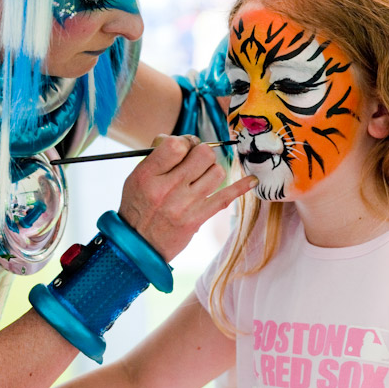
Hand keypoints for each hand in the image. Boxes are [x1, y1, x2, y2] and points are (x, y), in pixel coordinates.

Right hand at [117, 134, 256, 261]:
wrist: (137, 245)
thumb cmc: (138, 206)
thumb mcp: (136, 177)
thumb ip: (157, 157)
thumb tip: (185, 142)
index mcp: (148, 174)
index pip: (176, 145)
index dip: (185, 141)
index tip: (184, 147)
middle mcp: (167, 188)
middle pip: (203, 155)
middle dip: (202, 153)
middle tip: (196, 160)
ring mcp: (184, 205)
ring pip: (217, 172)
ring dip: (213, 170)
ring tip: (202, 177)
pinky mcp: (197, 219)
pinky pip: (226, 197)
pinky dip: (242, 186)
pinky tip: (253, 180)